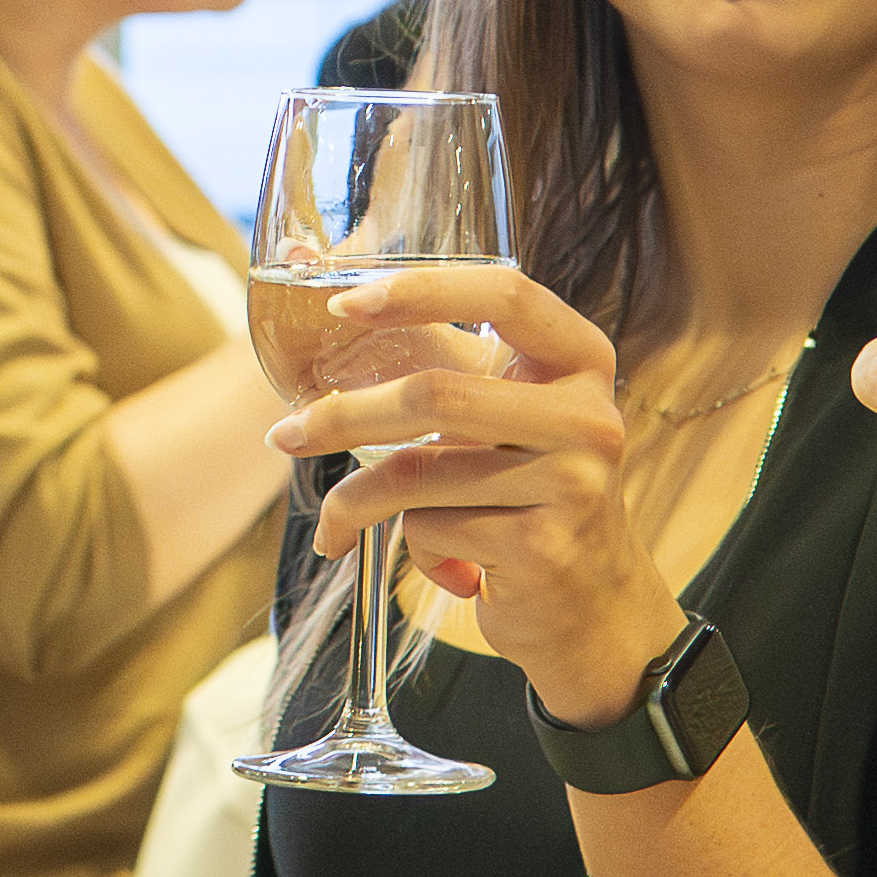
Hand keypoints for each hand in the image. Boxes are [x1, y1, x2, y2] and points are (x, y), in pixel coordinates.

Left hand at [272, 262, 681, 728]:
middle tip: (284, 435)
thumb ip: (439, 355)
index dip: (422, 289)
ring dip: (355, 502)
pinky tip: (447, 568)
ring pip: (417, 473)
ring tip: (337, 522)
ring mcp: (572, 483)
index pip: (506, 293)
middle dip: (341, 417)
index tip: (345, 305)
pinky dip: (414, 551)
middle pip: (435, 393)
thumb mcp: (503, 414)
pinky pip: (432, 530)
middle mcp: (588, 415)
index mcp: (579, 361)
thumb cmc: (527, 493)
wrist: (593, 607)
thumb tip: (314, 270)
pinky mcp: (541, 547)